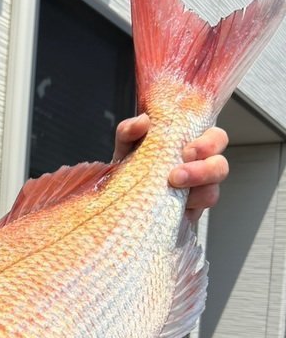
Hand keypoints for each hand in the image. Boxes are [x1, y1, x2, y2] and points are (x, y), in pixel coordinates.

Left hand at [114, 114, 228, 219]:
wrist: (116, 202)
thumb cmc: (130, 169)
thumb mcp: (126, 147)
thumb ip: (130, 131)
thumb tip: (142, 122)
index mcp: (190, 148)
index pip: (216, 138)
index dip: (209, 142)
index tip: (188, 150)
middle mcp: (198, 169)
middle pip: (220, 166)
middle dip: (204, 169)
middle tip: (177, 175)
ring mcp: (194, 194)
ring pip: (212, 192)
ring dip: (195, 193)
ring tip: (172, 190)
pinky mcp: (186, 215)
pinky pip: (196, 215)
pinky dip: (186, 210)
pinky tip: (173, 208)